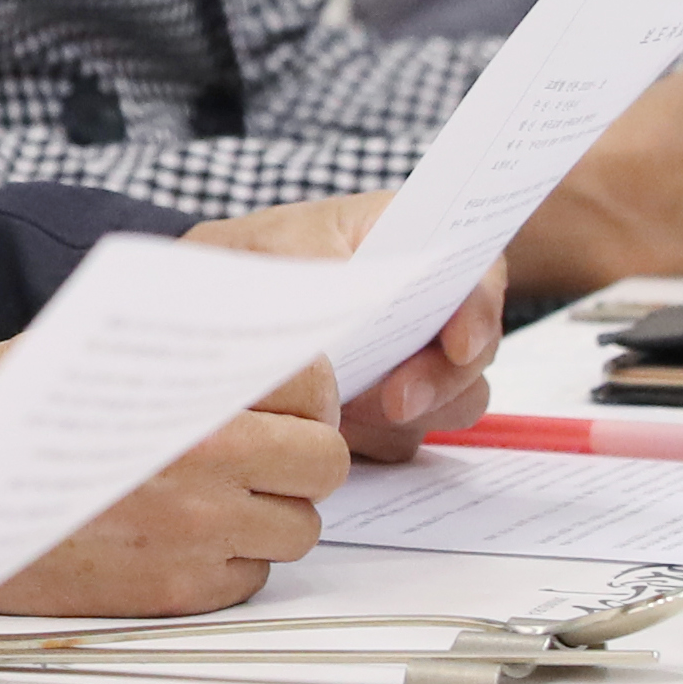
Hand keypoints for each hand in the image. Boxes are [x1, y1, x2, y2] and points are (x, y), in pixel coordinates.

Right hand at [0, 319, 348, 625]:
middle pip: (323, 466)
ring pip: (297, 530)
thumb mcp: (99, 346)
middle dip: (299, 459)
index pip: (314, 386)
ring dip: (267, 514)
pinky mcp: (175, 592)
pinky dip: (227, 563)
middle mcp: (210, 463)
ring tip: (211, 499)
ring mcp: (198, 535)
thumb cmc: (1, 409)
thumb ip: (187, 356)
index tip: (286, 401)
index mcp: (196, 389)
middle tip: (261, 454)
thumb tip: (256, 349)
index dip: (307, 394)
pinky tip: (176, 539)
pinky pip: (249, 580)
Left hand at [165, 191, 496, 452]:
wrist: (203, 310)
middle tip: (395, 401)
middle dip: (442, 379)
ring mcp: (412, 360)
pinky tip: (337, 431)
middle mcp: (424, 304)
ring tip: (352, 417)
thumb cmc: (245, 259)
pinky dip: (375, 441)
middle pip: (475, 348)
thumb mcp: (270, 248)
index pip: (476, 270)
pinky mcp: (389, 412)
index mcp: (407, 242)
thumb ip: (317, 268)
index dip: (479, 308)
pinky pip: (405, 438)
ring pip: (451, 401)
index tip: (457, 345)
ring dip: (410, 415)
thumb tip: (348, 313)